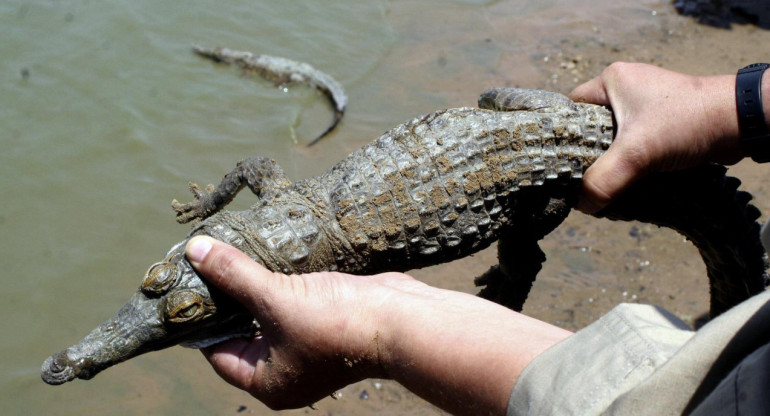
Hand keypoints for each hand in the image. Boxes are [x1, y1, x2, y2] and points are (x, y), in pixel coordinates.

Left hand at [185, 236, 570, 414]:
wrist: (401, 319)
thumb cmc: (337, 323)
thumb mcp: (276, 299)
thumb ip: (235, 275)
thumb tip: (195, 251)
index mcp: (268, 381)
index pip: (218, 353)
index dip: (201, 319)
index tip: (190, 286)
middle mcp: (287, 370)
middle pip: (242, 333)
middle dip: (230, 299)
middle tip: (210, 265)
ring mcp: (309, 349)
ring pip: (269, 317)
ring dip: (257, 289)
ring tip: (237, 256)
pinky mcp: (327, 325)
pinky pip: (294, 307)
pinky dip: (282, 287)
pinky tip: (272, 260)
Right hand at [569, 62, 743, 212]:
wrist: (739, 122)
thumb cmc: (685, 122)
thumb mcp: (636, 152)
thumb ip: (603, 180)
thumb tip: (581, 205)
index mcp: (612, 80)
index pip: (571, 107)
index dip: (563, 134)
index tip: (561, 162)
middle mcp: (626, 88)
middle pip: (590, 126)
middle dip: (588, 154)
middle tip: (583, 178)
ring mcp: (645, 105)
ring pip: (613, 138)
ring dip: (611, 161)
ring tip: (605, 183)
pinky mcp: (662, 121)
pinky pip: (634, 143)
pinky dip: (631, 162)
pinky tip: (628, 180)